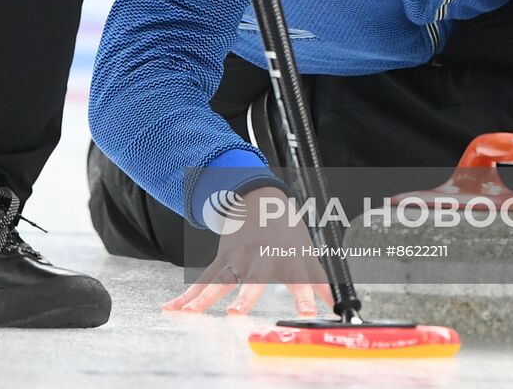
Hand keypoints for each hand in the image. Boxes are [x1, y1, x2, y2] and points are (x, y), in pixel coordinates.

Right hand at [162, 187, 332, 317]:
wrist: (258, 198)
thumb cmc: (286, 232)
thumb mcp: (308, 253)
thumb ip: (320, 283)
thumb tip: (340, 308)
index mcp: (289, 260)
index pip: (302, 281)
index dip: (306, 297)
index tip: (309, 313)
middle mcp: (262, 259)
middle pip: (252, 281)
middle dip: (244, 297)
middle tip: (236, 313)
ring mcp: (238, 258)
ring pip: (219, 280)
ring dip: (203, 297)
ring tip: (191, 312)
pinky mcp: (221, 258)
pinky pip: (203, 279)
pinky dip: (187, 295)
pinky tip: (172, 308)